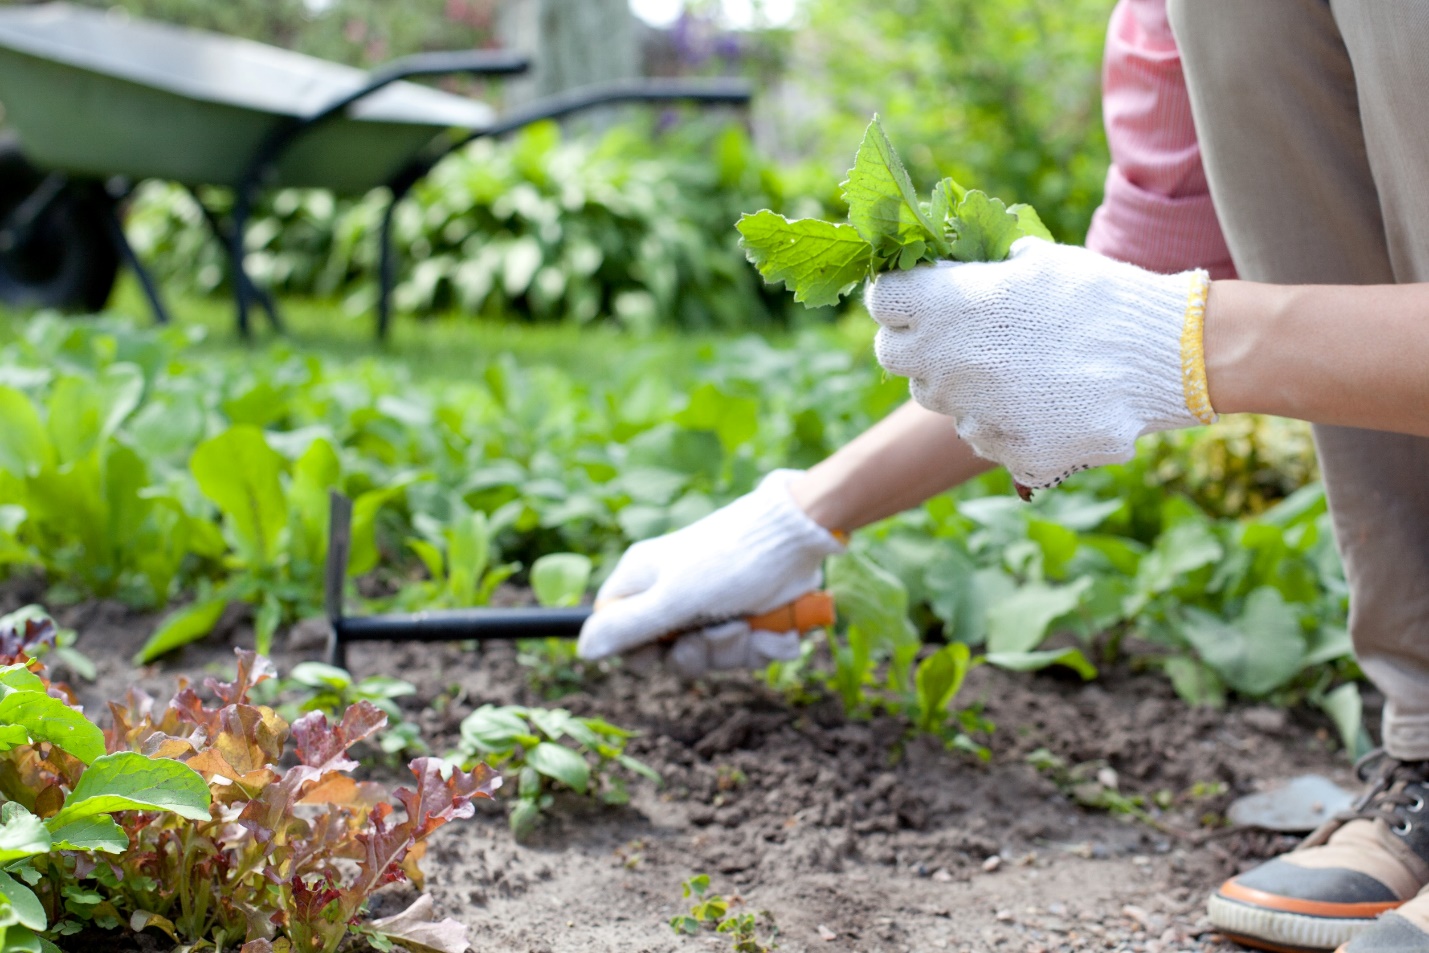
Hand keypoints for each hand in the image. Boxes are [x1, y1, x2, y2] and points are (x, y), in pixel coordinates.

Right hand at [577, 470, 844, 675]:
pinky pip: (752, 652)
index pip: (620, 633)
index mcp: (644, 581)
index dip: (640, 651)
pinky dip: (767, 643)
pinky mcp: (752, 614)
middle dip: (702, 652)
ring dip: (739, 648)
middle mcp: (676, 594)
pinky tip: (775, 623)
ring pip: (716, 657)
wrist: (797, 537)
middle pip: (671, 655)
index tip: (662, 648)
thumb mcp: (672, 598)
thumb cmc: (727, 560)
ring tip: (750, 620)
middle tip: (718, 630)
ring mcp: (715, 605)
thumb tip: (583, 651)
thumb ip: (627, 628)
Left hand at [866, 239, 1213, 489]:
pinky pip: (984, 435)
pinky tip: (1044, 401)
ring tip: (1016, 366)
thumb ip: (981, 271)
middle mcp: (946, 364)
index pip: (882, 301)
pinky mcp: (1004, 451)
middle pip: (894, 358)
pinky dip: (1004, 421)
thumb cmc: (1099, 295)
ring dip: (961, 384)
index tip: (913, 295)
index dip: (896, 296)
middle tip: (955, 336)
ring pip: (939, 401)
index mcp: (947, 307)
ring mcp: (973, 414)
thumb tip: (953, 270)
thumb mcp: (1035, 261)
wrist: (1164, 356)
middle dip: (916, 345)